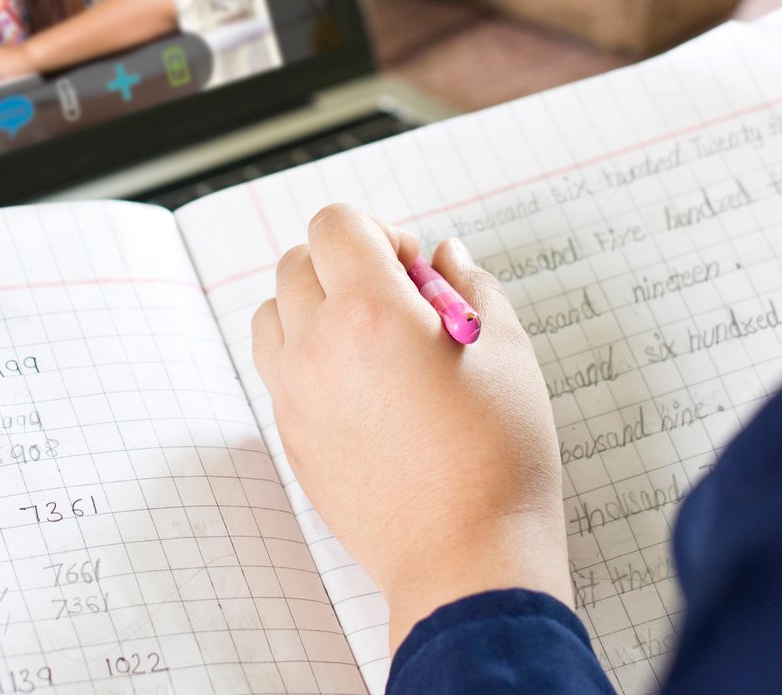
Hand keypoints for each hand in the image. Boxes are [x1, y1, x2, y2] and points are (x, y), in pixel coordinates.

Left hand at [251, 204, 567, 652]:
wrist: (467, 557)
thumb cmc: (499, 454)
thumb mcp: (508, 352)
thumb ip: (472, 285)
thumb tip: (444, 255)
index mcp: (371, 312)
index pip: (335, 224)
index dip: (377, 231)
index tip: (413, 268)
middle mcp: (318, 347)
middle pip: (297, 263)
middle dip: (345, 264)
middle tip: (400, 303)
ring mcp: (295, 397)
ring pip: (273, 314)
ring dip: (314, 307)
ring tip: (371, 341)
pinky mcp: (292, 439)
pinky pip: (278, 371)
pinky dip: (308, 357)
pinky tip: (364, 389)